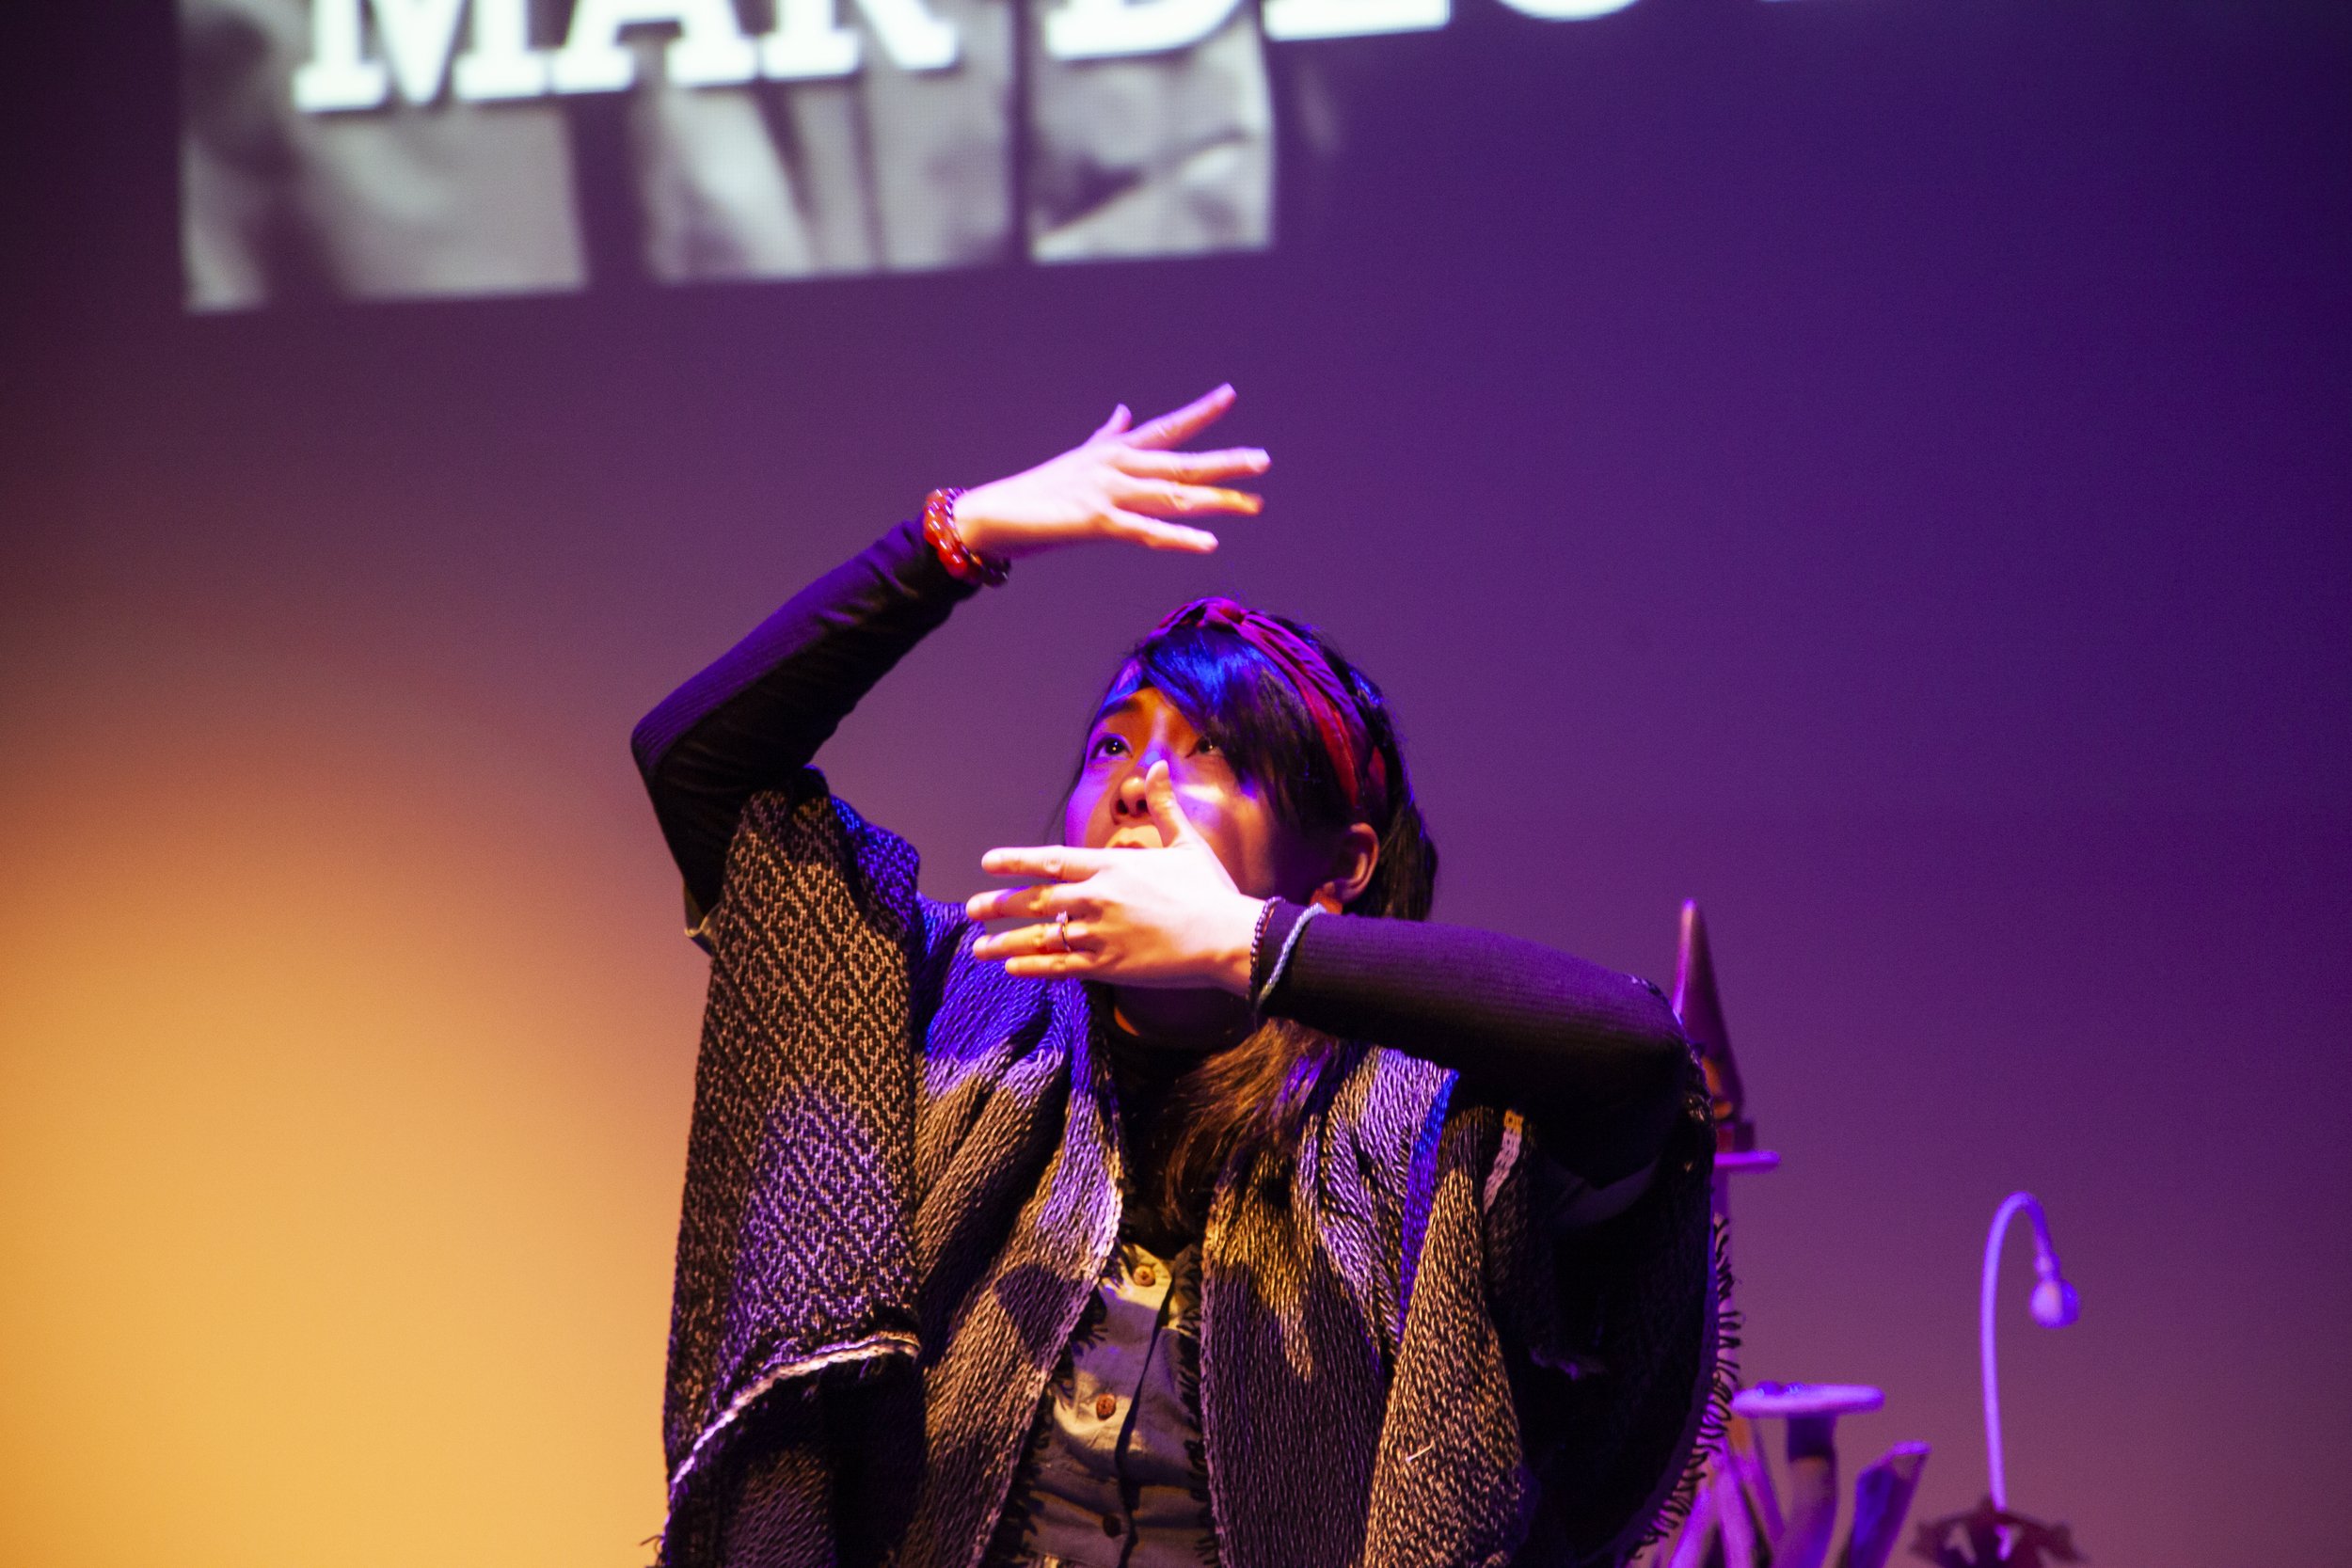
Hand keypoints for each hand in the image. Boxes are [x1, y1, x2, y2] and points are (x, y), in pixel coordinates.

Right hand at [950, 385, 1267, 560]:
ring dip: (1216, 501)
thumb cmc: (1034, 492)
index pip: (1165, 427)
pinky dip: (1179, 538)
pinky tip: (1209, 544)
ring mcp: (1108, 493)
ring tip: (1254, 504)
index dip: (1199, 412)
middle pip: (1181, 463)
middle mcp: (1116, 466)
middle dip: (1224, 463)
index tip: (1228, 395)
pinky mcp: (1097, 523)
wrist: (992, 514)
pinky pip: (1147, 532)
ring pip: (1173, 496)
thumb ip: (1106, 436)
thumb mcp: (1077, 458)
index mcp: (1114, 451)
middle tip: (1263, 461)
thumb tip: (1124, 411)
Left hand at [965, 762, 1265, 992]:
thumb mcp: (1186, 842)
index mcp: (1111, 866)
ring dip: (1004, 941)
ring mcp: (1100, 933)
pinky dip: (1032, 967)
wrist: (1227, 937)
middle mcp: (1097, 898)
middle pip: (1036, 900)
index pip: (1050, 860)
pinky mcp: (1109, 966)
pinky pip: (1060, 967)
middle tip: (971, 909)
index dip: (1014, 861)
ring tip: (978, 947)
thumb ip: (1164, 805)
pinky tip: (1011, 967)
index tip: (987, 864)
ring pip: (1040, 937)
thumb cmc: (1209, 890)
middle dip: (999, 905)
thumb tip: (1159, 766)